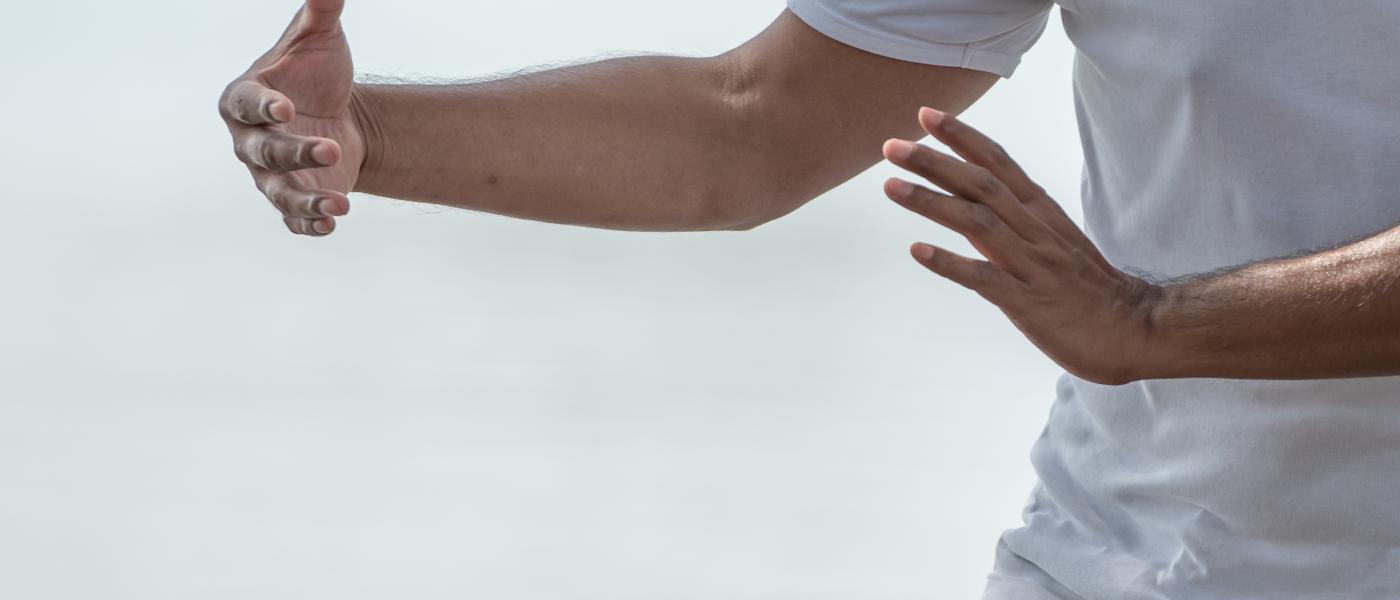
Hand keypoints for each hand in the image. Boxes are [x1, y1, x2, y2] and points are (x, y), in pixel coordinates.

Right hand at [219, 0, 361, 235]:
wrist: (339, 113)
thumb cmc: (318, 72)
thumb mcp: (320, 39)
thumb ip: (321, 11)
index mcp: (244, 98)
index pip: (246, 104)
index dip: (264, 107)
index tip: (286, 108)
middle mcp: (250, 142)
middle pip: (265, 152)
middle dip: (296, 153)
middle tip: (331, 147)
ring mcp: (270, 176)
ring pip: (280, 193)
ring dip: (307, 200)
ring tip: (339, 204)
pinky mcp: (294, 199)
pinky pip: (294, 219)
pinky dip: (310, 224)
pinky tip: (332, 223)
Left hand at [882, 108, 1161, 384]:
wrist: (1135, 330)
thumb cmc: (1088, 288)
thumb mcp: (1055, 240)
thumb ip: (1018, 219)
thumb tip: (977, 200)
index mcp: (1041, 213)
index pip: (998, 163)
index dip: (962, 137)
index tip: (926, 114)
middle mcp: (1036, 231)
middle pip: (981, 185)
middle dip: (934, 162)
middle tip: (892, 146)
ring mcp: (1033, 265)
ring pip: (978, 223)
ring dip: (932, 203)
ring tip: (891, 187)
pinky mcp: (1029, 302)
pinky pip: (985, 278)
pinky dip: (950, 263)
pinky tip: (918, 252)